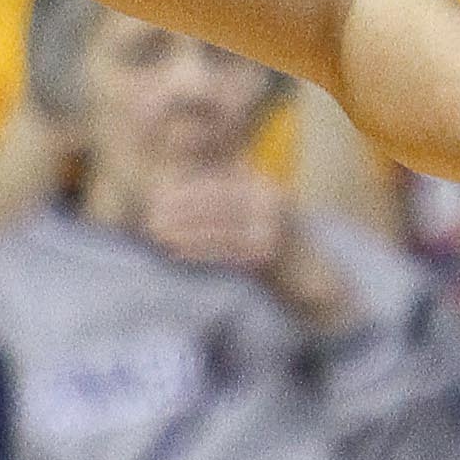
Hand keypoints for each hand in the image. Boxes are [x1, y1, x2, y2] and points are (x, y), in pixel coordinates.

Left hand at [139, 165, 290, 282]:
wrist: (308, 274)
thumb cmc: (269, 242)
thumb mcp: (250, 212)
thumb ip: (224, 196)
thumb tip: (179, 185)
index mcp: (262, 186)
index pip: (217, 185)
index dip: (185, 191)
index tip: (156, 197)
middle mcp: (269, 202)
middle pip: (216, 204)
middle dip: (180, 211)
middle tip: (151, 217)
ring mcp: (270, 228)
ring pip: (217, 228)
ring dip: (184, 231)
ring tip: (157, 234)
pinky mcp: (268, 254)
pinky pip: (224, 251)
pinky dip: (198, 250)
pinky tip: (176, 251)